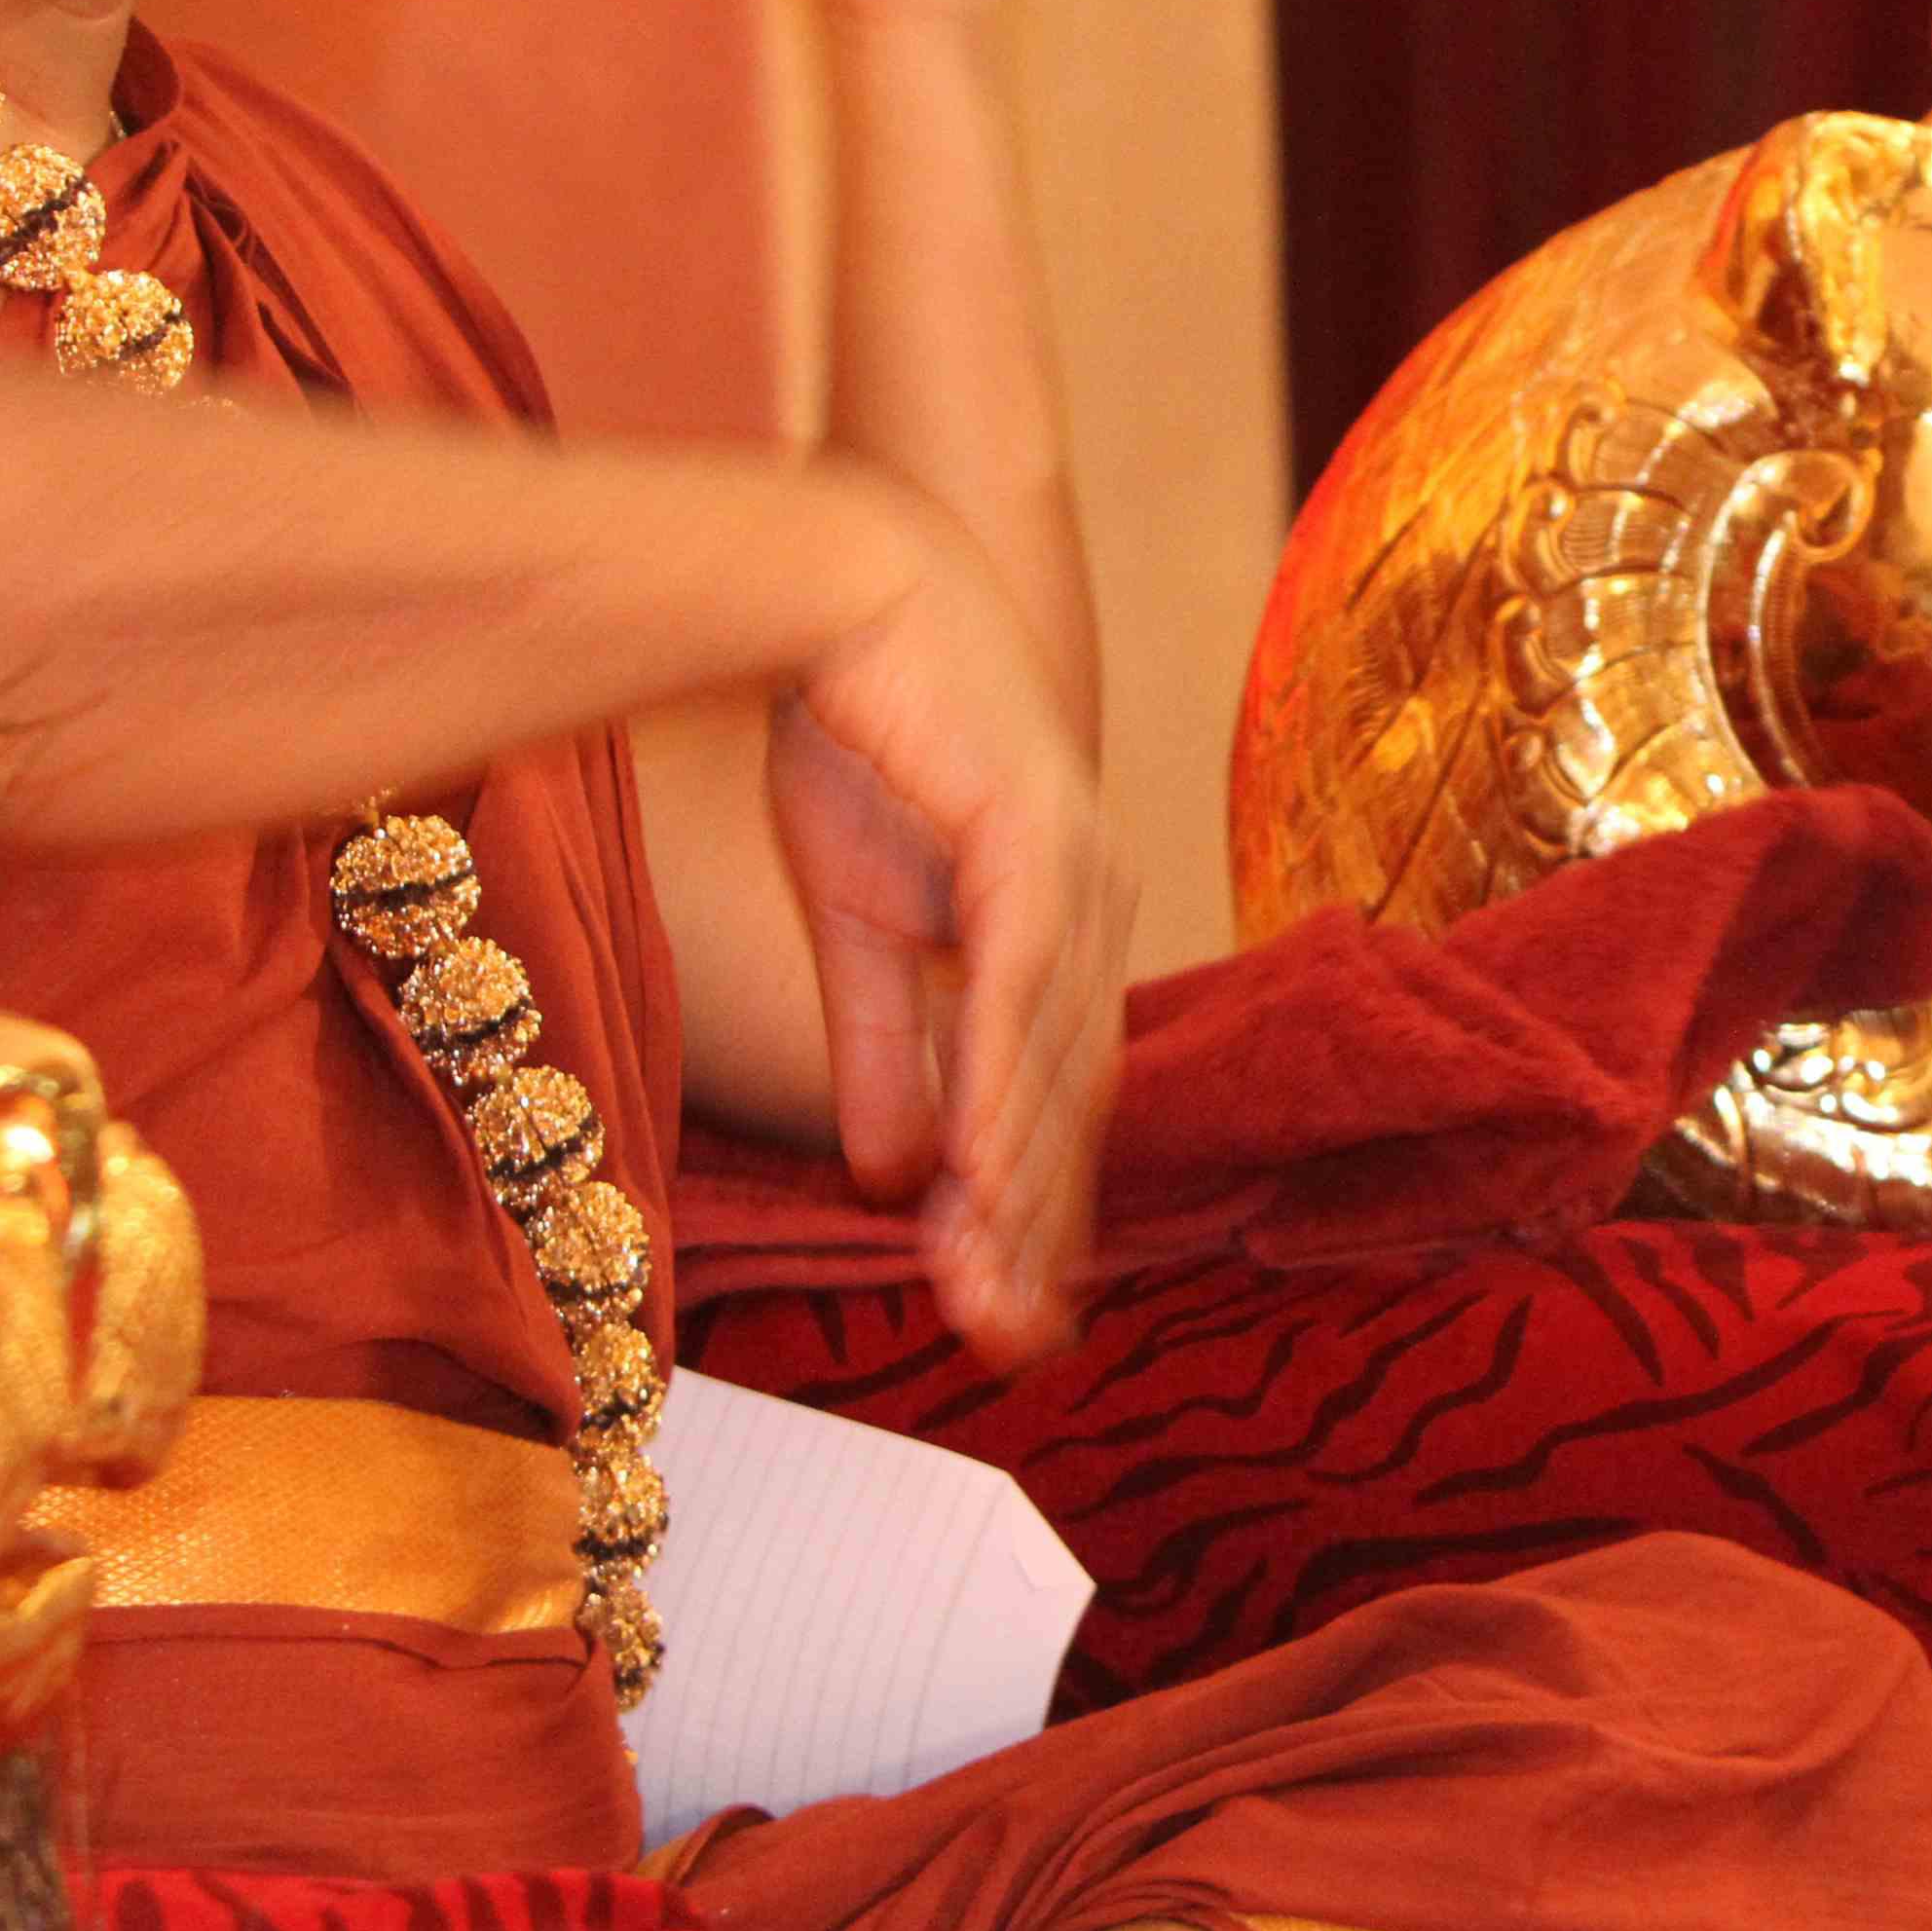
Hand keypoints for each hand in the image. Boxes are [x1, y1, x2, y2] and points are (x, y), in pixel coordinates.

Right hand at [769, 495, 1119, 1360]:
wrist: (843, 587)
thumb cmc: (861, 734)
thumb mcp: (858, 922)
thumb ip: (887, 1046)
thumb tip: (892, 1176)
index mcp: (1056, 927)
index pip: (1053, 1095)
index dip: (1030, 1208)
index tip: (1002, 1316)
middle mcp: (1087, 906)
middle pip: (1069, 1099)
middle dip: (1034, 1229)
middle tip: (1003, 1343)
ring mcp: (1072, 868)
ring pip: (1052, 1057)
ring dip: (1020, 1181)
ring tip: (988, 1289)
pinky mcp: (1031, 831)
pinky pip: (1018, 982)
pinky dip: (1001, 1078)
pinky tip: (976, 1166)